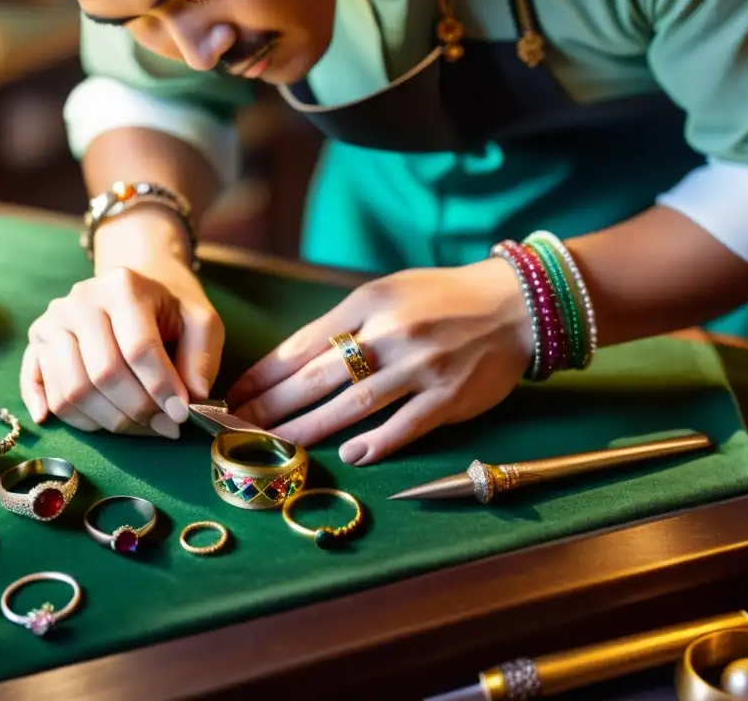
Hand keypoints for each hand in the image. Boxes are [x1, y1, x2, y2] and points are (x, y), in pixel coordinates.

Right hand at [20, 257, 223, 437]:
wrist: (134, 291)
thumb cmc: (170, 311)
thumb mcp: (201, 322)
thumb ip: (201, 358)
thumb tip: (193, 398)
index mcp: (123, 286)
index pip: (138, 348)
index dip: (161, 388)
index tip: (181, 414)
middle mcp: (80, 301)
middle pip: (103, 374)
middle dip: (139, 410)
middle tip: (166, 427)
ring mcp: (52, 322)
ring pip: (72, 391)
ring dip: (111, 420)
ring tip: (142, 425)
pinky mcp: (36, 344)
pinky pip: (45, 392)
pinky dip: (66, 417)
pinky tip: (92, 425)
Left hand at [225, 258, 532, 464]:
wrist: (513, 304)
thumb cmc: (442, 297)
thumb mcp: (387, 292)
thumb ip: (344, 322)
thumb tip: (294, 360)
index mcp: (368, 303)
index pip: (302, 344)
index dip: (264, 375)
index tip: (235, 396)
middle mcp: (390, 333)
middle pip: (318, 376)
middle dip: (272, 406)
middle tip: (238, 428)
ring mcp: (420, 366)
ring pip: (353, 405)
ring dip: (310, 429)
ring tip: (277, 446)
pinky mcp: (449, 396)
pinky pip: (407, 424)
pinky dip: (378, 442)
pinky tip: (351, 455)